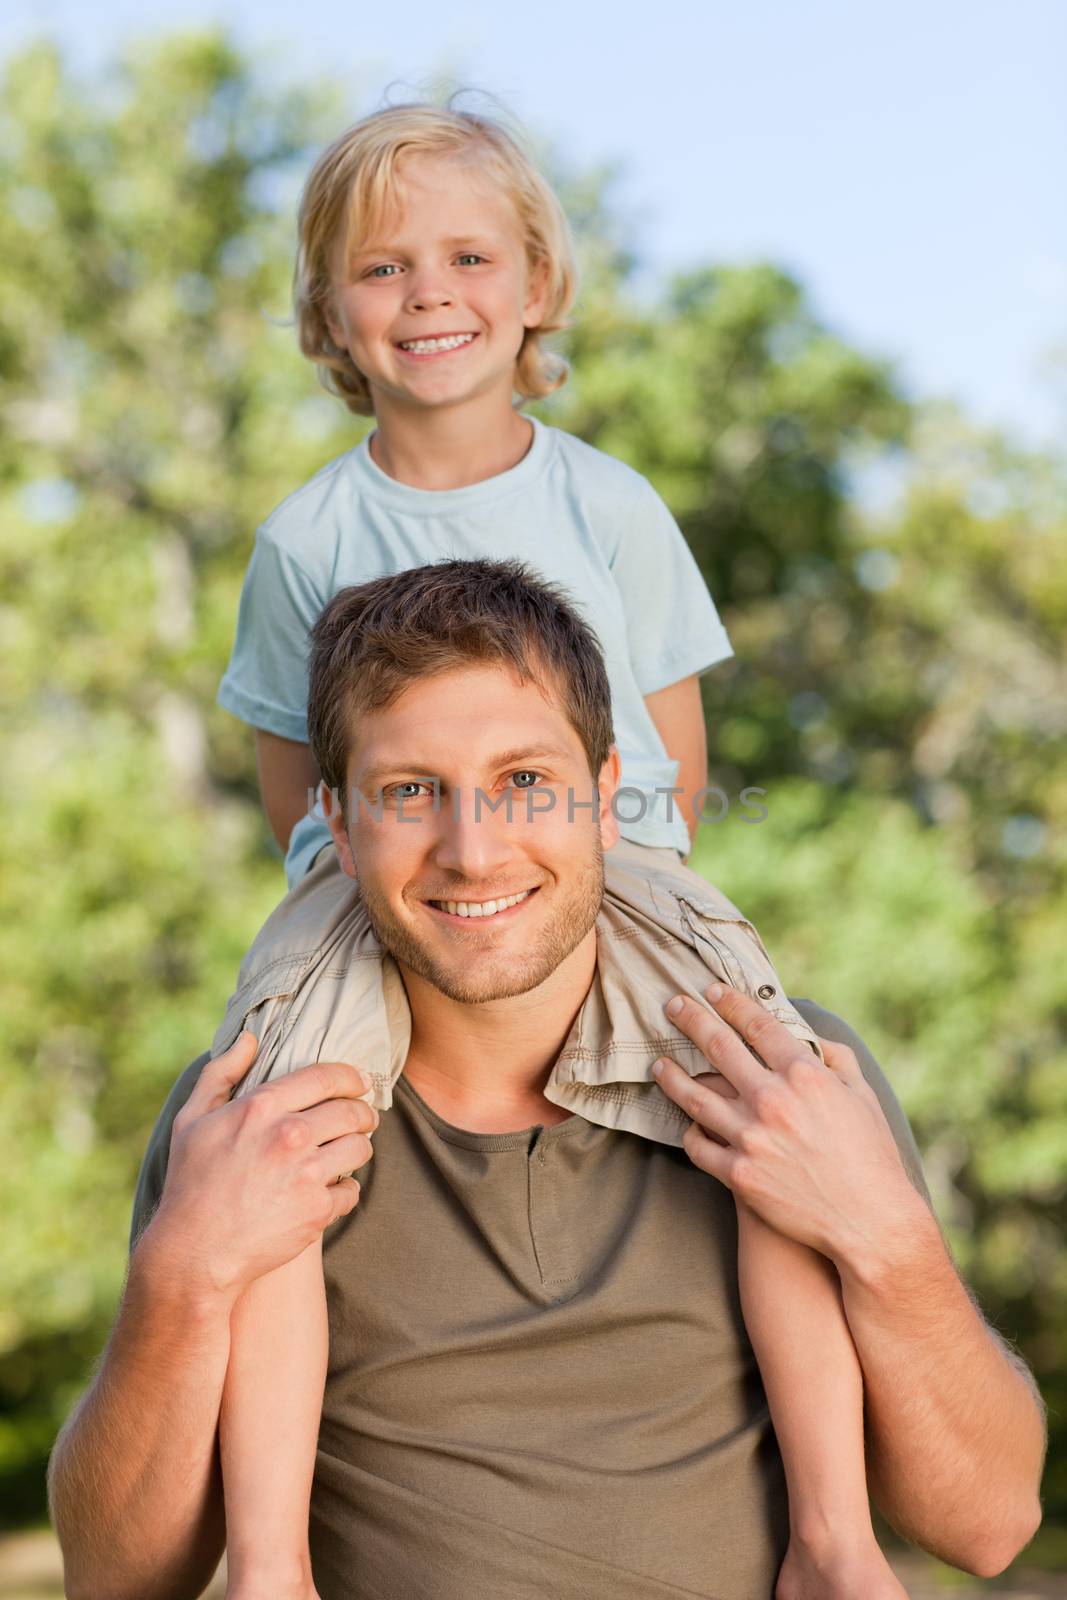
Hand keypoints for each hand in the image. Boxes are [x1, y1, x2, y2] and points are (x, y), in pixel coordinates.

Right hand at [142, 1033, 376, 1301]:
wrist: (193, 1253)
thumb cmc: (189, 1183)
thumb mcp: (192, 1120)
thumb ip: (221, 1073)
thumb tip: (248, 1039)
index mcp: (261, 1107)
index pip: (326, 1076)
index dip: (351, 1076)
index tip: (359, 1082)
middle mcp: (290, 1135)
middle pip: (353, 1111)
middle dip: (363, 1113)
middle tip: (362, 1119)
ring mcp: (306, 1174)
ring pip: (360, 1149)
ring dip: (358, 1149)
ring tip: (348, 1152)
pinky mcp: (317, 1211)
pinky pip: (352, 1191)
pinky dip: (344, 1191)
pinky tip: (329, 1191)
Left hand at [652, 984, 918, 1263]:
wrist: (869, 1222)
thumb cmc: (871, 1156)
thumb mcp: (862, 1095)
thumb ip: (836, 1058)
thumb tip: (810, 1036)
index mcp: (805, 1075)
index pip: (758, 1025)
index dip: (732, 1003)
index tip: (713, 990)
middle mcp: (772, 1100)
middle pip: (718, 1046)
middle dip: (691, 1019)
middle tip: (673, 1005)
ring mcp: (751, 1138)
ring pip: (694, 1096)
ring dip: (672, 1075)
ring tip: (659, 1064)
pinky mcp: (739, 1175)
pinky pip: (698, 1145)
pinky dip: (689, 1131)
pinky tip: (684, 1121)